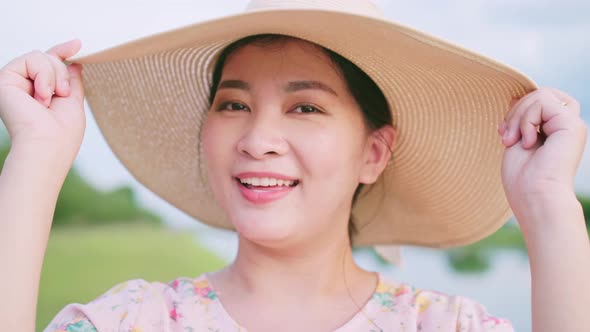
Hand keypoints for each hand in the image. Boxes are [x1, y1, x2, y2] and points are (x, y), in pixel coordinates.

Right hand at [0, 39, 84, 164]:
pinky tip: (41, 96)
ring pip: (41, 56)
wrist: (48, 145)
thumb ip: (71, 80)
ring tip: (51, 98)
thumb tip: (73, 61)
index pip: (50, 65)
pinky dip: (44, 76)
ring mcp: (14, 82)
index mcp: (40, 93)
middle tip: (63, 94)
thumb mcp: (73, 101)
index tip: (78, 44)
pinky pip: (31, 59)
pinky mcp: (5, 79)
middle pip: (48, 58)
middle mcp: (25, 86)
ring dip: (54, 76)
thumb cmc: (62, 133)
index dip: (63, 51)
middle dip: (62, 72)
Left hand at [499, 87, 586, 230]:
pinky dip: (526, 120)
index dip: (518, 109)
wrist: (534, 197)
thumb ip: (520, 119)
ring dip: (518, 116)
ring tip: (512, 141)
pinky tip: (527, 142)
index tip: (503, 133)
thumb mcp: (516, 139)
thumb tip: (515, 96)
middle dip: (516, 111)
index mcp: (556, 129)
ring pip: (541, 94)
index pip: (539, 100)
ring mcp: (572, 124)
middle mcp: (567, 125)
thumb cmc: (522, 178)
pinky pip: (543, 102)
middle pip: (541, 93)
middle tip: (506, 138)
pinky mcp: (572, 125)